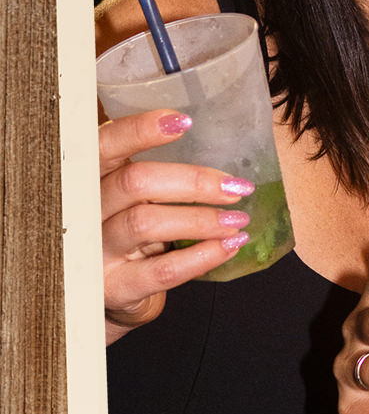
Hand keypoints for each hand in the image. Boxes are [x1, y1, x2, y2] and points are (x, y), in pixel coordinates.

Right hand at [101, 109, 254, 341]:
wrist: (114, 292)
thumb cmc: (130, 233)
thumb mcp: (134, 198)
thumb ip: (157, 174)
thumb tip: (221, 157)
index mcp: (92, 177)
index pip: (106, 144)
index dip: (140, 130)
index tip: (184, 121)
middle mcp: (86, 210)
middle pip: (134, 182)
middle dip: (193, 181)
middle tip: (235, 187)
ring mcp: (96, 250)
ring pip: (146, 222)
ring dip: (201, 219)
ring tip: (238, 220)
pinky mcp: (115, 286)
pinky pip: (162, 270)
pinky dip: (201, 256)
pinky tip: (228, 246)